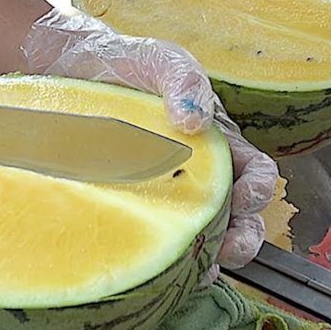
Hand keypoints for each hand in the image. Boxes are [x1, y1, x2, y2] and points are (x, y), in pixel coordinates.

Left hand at [19, 7, 278, 270]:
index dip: (258, 189)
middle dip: (243, 238)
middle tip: (228, 249)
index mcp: (217, 142)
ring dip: (207, 257)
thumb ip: (183, 80)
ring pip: (200, 236)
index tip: (245, 198)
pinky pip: (154, 239)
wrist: (72, 71)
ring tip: (199, 269)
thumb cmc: (126, 62)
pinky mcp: (133, 208)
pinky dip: (163, 258)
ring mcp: (165, 195)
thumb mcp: (161, 59)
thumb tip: (195, 121)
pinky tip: (157, 267)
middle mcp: (198, 174)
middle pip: (238, 217)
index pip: (255, 172)